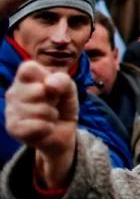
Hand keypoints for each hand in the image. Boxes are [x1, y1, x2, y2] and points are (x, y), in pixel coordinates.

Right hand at [4, 61, 78, 188]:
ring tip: (48, 116)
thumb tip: (48, 84)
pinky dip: (48, 127)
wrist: (62, 131)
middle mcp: (13, 92)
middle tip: (52, 104)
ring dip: (52, 115)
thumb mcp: (69, 89)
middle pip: (38, 90)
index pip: (28, 68)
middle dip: (54, 100)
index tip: (52, 87)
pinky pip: (38, 126)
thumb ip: (63, 80)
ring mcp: (11, 110)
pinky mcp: (13, 128)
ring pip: (40, 110)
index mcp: (25, 78)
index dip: (45, 77)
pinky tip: (44, 127)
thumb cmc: (61, 104)